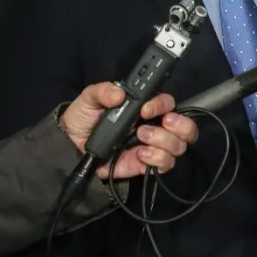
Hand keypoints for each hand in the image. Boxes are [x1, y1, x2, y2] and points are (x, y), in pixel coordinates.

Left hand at [61, 84, 197, 179]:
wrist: (70, 148)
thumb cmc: (83, 119)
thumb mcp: (89, 99)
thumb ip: (102, 91)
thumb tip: (119, 94)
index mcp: (146, 107)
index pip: (168, 103)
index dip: (162, 105)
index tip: (145, 110)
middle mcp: (156, 126)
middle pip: (186, 126)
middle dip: (181, 125)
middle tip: (163, 124)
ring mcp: (153, 146)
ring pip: (179, 145)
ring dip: (164, 141)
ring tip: (141, 138)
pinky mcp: (147, 164)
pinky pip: (166, 164)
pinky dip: (157, 159)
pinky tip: (141, 155)